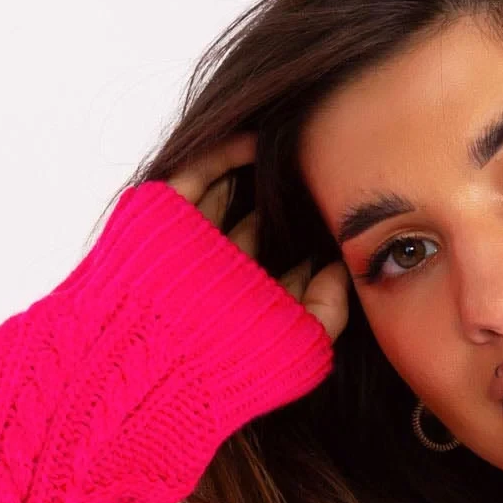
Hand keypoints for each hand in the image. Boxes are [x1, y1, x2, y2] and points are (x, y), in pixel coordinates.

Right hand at [166, 132, 350, 344]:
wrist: (156, 357)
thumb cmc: (230, 361)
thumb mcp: (298, 344)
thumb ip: (328, 310)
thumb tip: (346, 267)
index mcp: (242, 313)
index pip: (283, 276)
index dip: (311, 252)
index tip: (338, 226)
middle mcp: (213, 279)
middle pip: (255, 232)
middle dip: (286, 210)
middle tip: (318, 179)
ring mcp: (184, 245)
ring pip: (225, 199)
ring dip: (257, 176)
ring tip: (291, 150)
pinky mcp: (160, 216)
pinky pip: (194, 175)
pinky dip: (222, 154)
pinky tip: (258, 141)